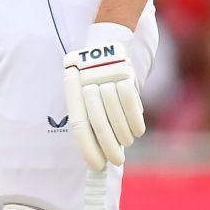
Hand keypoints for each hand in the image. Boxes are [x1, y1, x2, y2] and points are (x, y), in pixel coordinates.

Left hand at [62, 25, 144, 172]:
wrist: (107, 43)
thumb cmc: (94, 76)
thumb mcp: (83, 90)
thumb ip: (89, 116)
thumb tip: (100, 150)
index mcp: (72, 91)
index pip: (78, 124)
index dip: (87, 147)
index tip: (97, 166)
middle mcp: (87, 84)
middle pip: (98, 122)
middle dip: (109, 146)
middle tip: (117, 161)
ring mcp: (106, 78)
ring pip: (115, 114)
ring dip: (123, 134)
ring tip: (127, 143)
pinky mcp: (125, 73)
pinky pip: (130, 102)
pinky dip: (135, 121)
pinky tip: (137, 131)